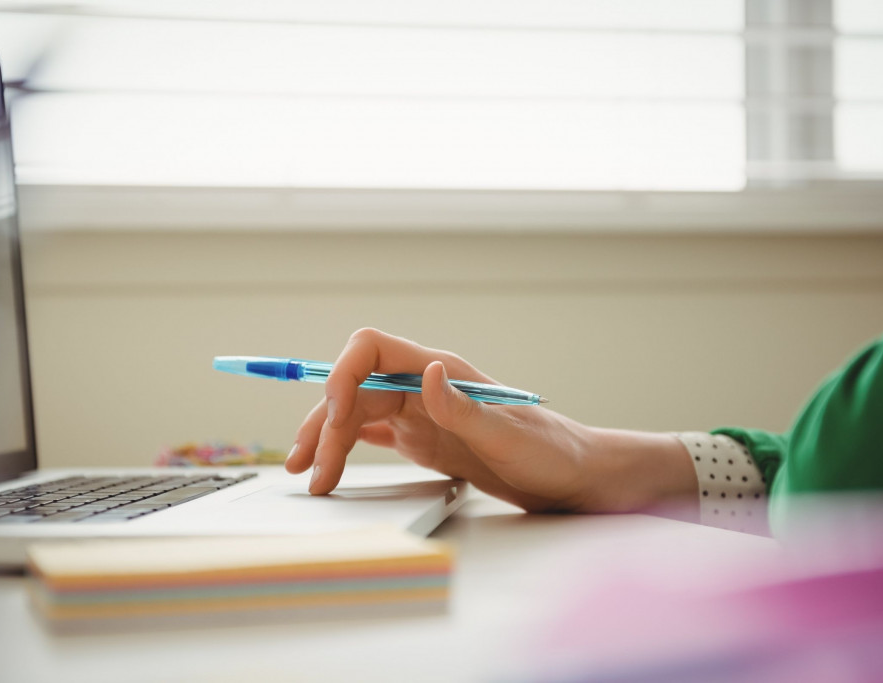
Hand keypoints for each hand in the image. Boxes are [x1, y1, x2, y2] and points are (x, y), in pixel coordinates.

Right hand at [285, 328, 697, 514]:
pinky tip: (328, 467)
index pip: (371, 348)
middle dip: (325, 424)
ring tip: (309, 477)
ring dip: (327, 440)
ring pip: (355, 414)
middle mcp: (424, 386)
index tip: (334, 413)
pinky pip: (370, 434)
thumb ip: (463, 406)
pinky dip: (344, 449)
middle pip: (354, 389)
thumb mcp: (509, 437)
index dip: (341, 372)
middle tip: (311, 471)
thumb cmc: (550, 453)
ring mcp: (420, 412)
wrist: (573, 477)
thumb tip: (424, 371)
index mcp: (442, 372)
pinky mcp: (422, 438)